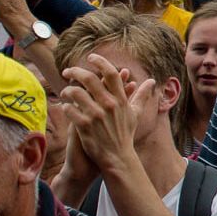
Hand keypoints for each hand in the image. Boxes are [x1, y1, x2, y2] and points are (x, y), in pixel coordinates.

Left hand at [58, 53, 148, 174]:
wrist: (117, 158)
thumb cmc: (125, 134)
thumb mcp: (135, 114)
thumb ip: (142, 96)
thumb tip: (152, 81)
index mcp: (120, 100)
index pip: (111, 73)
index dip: (100, 62)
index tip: (90, 57)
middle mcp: (109, 105)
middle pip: (90, 79)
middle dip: (75, 71)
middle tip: (67, 71)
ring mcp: (96, 116)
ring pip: (75, 93)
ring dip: (68, 90)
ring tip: (65, 92)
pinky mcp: (84, 126)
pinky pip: (69, 109)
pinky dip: (65, 106)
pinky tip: (65, 107)